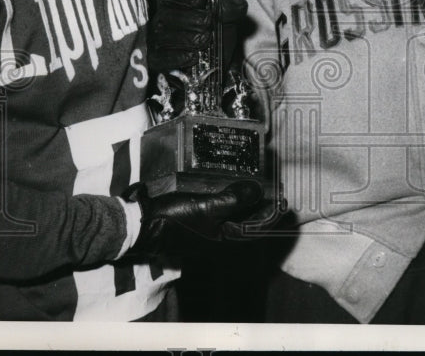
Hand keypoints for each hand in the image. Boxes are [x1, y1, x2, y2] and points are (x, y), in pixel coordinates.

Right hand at [122, 179, 263, 263]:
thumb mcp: (208, 207)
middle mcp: (218, 236)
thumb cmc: (175, 219)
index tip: (284, 199)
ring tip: (254, 185)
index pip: (257, 228)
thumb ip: (235, 200)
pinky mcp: (194, 219)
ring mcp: (205, 229)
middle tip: (273, 190)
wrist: (140, 225)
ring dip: (245, 202)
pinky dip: (227, 199)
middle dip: (262, 207)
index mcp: (225, 238)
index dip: (273, 213)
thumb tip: (258, 191)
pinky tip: (225, 187)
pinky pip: (217, 210)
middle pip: (247, 222)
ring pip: (233, 216)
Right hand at [147, 0, 247, 73]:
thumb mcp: (228, 20)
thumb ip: (231, 7)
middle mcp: (163, 21)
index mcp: (177, 5)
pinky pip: (161, 58)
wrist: (218, 65)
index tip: (201, 0)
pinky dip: (177, 57)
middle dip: (189, 18)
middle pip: (167, 14)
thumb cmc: (217, 37)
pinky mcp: (158, 61)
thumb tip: (233, 2)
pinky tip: (193, 56)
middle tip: (207, 23)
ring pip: (164, 36)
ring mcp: (158, 40)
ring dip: (187, 38)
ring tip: (205, 40)